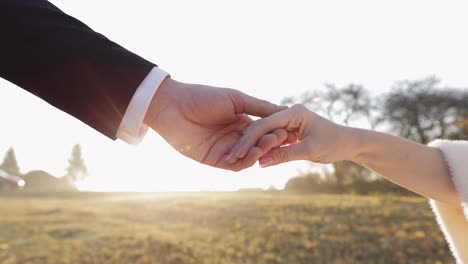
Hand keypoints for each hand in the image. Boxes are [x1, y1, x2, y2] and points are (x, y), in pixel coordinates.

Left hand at [143, 78, 289, 170]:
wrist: (174, 105)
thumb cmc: (203, 97)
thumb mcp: (236, 99)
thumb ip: (259, 107)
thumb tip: (284, 110)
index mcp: (240, 122)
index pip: (264, 131)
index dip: (276, 131)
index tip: (290, 129)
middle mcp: (234, 137)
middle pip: (259, 145)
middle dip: (271, 142)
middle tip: (282, 137)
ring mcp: (225, 149)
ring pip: (249, 156)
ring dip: (261, 151)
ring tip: (270, 143)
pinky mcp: (214, 160)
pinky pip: (235, 165)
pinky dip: (246, 161)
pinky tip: (254, 153)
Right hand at [226, 104, 357, 166]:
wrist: (350, 143)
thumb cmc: (334, 144)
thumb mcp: (310, 151)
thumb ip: (285, 155)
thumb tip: (261, 163)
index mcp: (293, 112)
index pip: (265, 124)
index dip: (249, 140)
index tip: (236, 154)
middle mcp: (288, 113)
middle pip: (261, 127)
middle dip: (246, 143)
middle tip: (231, 157)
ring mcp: (288, 120)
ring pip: (264, 133)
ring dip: (253, 146)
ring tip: (237, 159)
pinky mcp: (288, 129)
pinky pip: (271, 138)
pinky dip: (263, 148)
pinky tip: (252, 158)